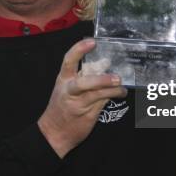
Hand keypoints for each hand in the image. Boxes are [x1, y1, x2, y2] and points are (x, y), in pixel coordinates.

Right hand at [37, 39, 126, 157]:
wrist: (54, 133)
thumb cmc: (62, 106)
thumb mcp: (68, 88)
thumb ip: (85, 75)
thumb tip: (106, 62)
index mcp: (63, 79)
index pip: (68, 61)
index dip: (79, 50)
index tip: (92, 42)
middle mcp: (69, 90)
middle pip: (83, 83)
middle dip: (101, 80)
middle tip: (116, 77)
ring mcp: (78, 104)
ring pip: (97, 94)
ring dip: (112, 90)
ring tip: (122, 87)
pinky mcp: (87, 114)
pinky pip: (102, 102)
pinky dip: (113, 96)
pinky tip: (121, 93)